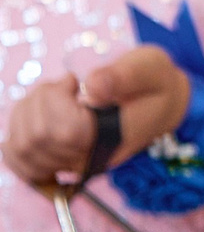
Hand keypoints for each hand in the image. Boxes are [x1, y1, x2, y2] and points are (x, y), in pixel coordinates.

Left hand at [1, 49, 189, 186]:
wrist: (159, 105)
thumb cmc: (154, 84)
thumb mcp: (149, 67)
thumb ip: (124, 75)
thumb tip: (92, 87)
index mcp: (115, 139)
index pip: (67, 133)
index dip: (57, 101)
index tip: (73, 80)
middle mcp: (91, 159)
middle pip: (37, 138)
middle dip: (41, 100)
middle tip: (66, 84)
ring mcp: (71, 164)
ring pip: (21, 146)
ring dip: (27, 111)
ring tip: (54, 96)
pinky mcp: (56, 162)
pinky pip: (17, 159)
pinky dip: (15, 135)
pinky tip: (35, 116)